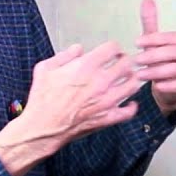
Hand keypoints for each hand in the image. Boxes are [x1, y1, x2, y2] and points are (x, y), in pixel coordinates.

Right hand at [0, 42, 141, 175]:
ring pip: (133, 85)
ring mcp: (106, 100)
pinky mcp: (108, 117)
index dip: (113, 48)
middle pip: (127, 64)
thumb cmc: (42, 99)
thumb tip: (78, 49)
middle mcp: (100, 82)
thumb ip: (64, 56)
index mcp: (86, 67)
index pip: (112, 48)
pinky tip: (129, 103)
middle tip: (121, 63)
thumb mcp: (45, 69)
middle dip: (125, 61)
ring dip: (131, 80)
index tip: (111, 52)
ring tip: (127, 79)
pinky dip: (132, 106)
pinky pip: (129, 111)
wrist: (43, 126)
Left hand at [133, 0, 175, 114]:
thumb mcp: (153, 42)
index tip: (135, 43)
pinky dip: (171, 85)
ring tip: (140, 75)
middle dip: (153, 56)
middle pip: (174, 52)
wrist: (168, 88)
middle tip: (136, 61)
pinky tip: (157, 86)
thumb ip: (150, 21)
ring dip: (158, 72)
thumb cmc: (159, 61)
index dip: (153, 39)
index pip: (169, 37)